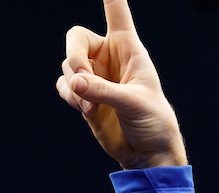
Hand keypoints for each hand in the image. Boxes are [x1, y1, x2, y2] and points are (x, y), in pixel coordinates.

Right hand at [56, 0, 186, 168]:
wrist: (149, 153)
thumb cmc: (153, 121)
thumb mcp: (133, 102)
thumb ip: (103, 90)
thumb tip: (74, 83)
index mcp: (128, 47)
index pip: (116, 9)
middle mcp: (109, 57)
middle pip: (76, 38)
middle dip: (74, 58)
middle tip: (82, 80)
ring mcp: (95, 77)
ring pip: (68, 66)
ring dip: (74, 86)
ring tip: (90, 107)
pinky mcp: (85, 98)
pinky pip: (65, 86)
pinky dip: (70, 97)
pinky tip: (86, 110)